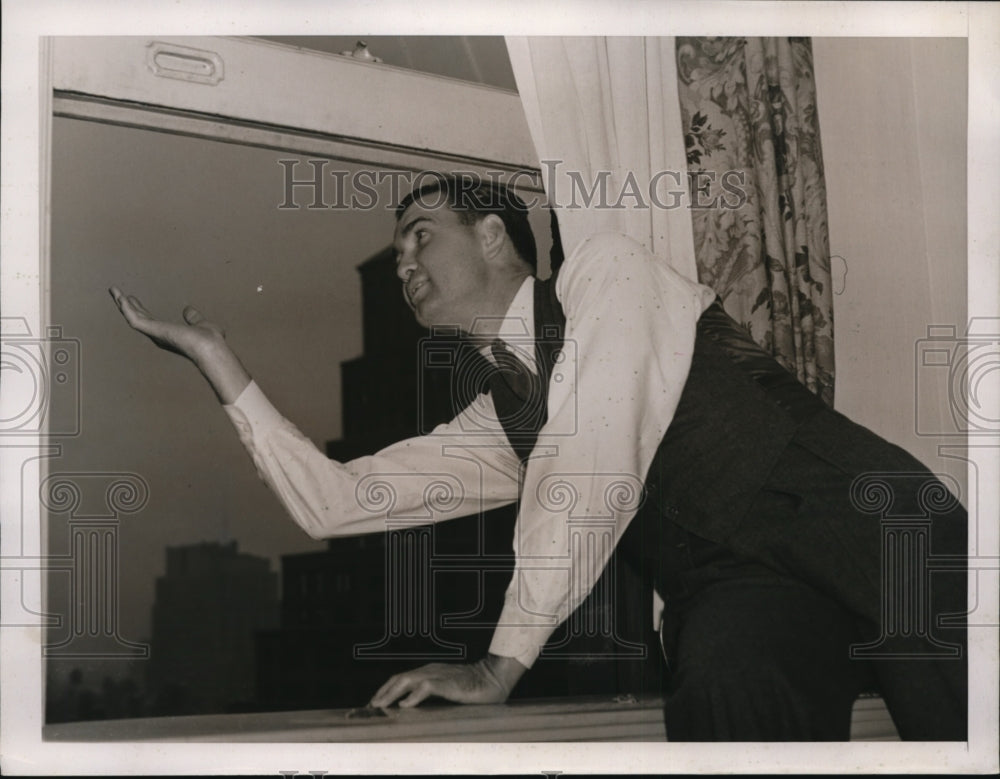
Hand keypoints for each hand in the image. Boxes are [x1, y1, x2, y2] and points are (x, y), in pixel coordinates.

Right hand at [109, 286, 225, 362]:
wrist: (211, 347)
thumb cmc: (210, 341)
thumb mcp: (201, 323)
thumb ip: (193, 318)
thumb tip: (188, 310)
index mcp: (169, 334)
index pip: (150, 320)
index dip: (140, 309)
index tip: (132, 299)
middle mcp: (159, 335)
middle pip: (138, 317)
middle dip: (126, 305)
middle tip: (116, 292)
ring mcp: (155, 333)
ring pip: (133, 317)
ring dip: (122, 304)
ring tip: (114, 291)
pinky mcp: (154, 330)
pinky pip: (135, 320)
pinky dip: (127, 309)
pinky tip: (121, 298)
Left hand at [369, 654, 526, 708]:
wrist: (494, 678)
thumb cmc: (474, 687)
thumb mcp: (447, 691)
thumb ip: (431, 695)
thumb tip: (411, 707)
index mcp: (429, 672)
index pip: (401, 679)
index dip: (386, 690)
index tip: (374, 703)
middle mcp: (430, 670)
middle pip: (399, 678)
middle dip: (382, 692)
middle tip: (370, 706)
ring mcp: (438, 674)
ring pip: (408, 680)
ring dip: (391, 693)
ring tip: (380, 705)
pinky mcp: (447, 682)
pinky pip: (427, 687)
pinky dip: (414, 696)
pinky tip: (405, 705)